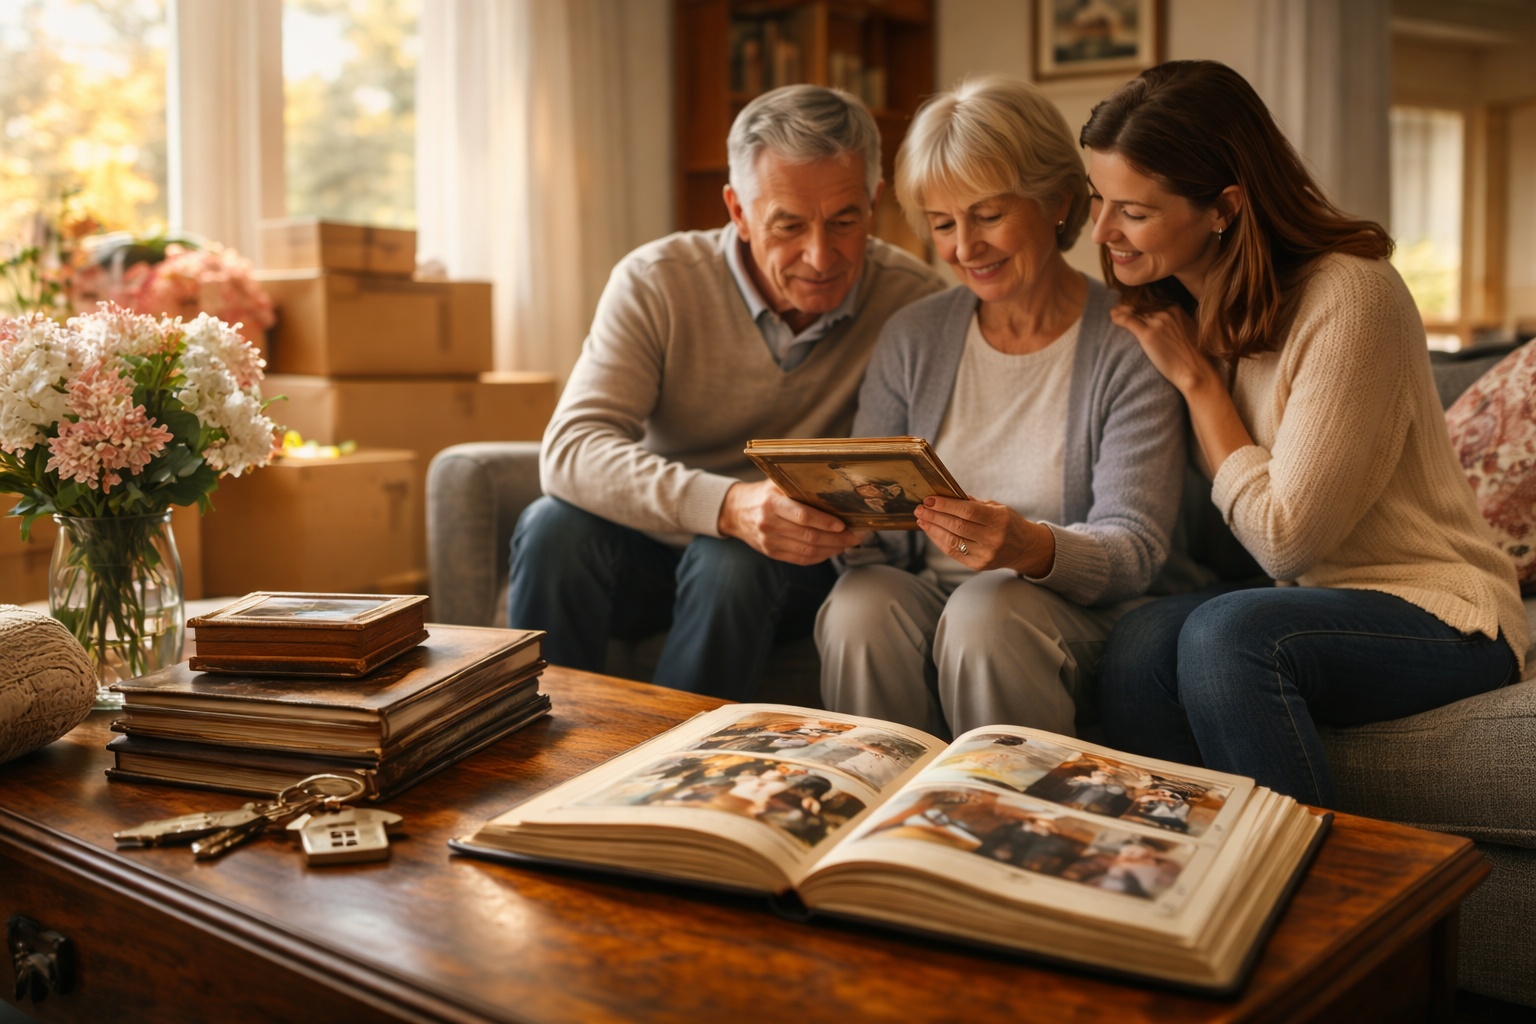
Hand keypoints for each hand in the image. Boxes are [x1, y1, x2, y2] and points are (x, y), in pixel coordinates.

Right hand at [717, 479, 859, 564]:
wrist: (736, 511)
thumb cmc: (763, 494)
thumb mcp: (776, 483)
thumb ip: (798, 486)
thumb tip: (833, 490)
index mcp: (771, 503)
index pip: (802, 516)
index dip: (825, 522)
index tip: (843, 525)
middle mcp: (769, 524)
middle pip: (808, 537)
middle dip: (836, 539)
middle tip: (854, 537)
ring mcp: (769, 541)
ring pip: (807, 551)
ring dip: (831, 550)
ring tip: (846, 544)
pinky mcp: (771, 552)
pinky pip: (800, 559)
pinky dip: (819, 557)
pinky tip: (830, 551)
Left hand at [914, 495, 1054, 576]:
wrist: (1025, 548)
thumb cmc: (1008, 523)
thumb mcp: (998, 508)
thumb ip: (974, 504)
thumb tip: (948, 496)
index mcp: (999, 519)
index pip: (968, 511)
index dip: (946, 505)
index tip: (929, 499)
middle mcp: (994, 538)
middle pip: (957, 526)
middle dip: (935, 516)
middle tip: (920, 508)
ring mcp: (986, 554)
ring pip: (952, 541)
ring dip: (933, 529)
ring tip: (921, 519)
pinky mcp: (978, 565)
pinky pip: (953, 552)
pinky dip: (939, 541)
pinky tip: (931, 531)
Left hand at [1107, 304, 1217, 395]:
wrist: (1195, 370)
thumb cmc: (1193, 357)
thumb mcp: (1188, 331)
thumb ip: (1177, 323)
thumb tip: (1167, 327)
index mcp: (1176, 310)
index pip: (1152, 302)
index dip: (1140, 304)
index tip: (1133, 306)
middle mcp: (1167, 312)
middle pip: (1141, 304)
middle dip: (1129, 306)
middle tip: (1119, 309)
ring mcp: (1157, 322)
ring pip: (1133, 310)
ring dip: (1121, 310)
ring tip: (1114, 313)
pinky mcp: (1148, 334)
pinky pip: (1128, 320)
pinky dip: (1118, 318)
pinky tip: (1113, 318)